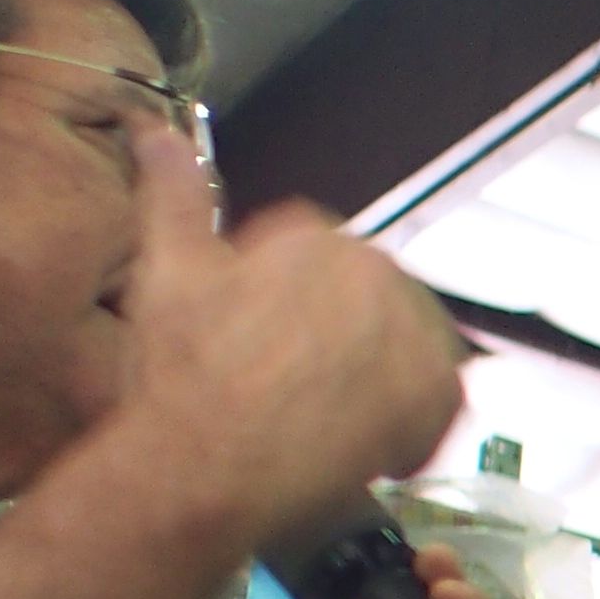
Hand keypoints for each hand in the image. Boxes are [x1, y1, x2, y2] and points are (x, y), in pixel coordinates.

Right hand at [113, 135, 462, 569]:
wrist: (208, 465)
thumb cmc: (185, 376)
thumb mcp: (167, 270)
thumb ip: (173, 193)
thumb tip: (158, 133)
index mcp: (319, 236)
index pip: (327, 267)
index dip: (296, 316)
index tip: (270, 351)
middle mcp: (378, 273)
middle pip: (370, 311)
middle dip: (339, 348)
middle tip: (292, 393)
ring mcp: (414, 333)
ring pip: (405, 353)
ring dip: (377, 382)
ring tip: (326, 419)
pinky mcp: (438, 396)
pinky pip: (440, 402)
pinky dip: (413, 425)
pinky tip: (368, 444)